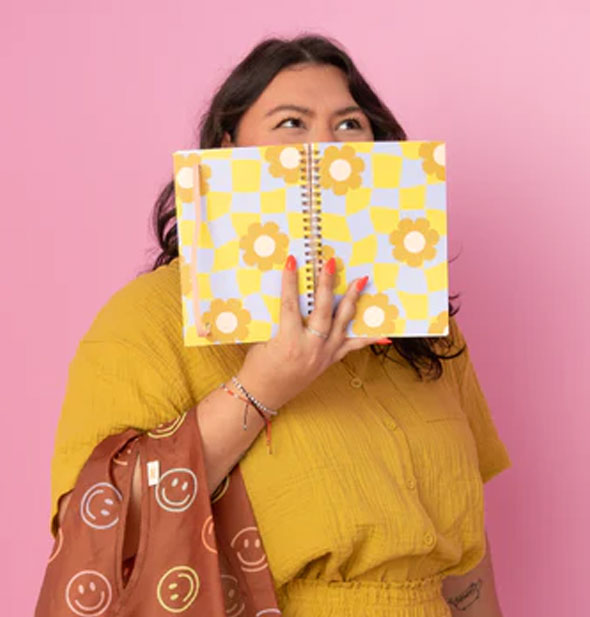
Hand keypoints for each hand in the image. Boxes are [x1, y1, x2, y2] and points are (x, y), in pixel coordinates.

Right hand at [237, 255, 387, 409]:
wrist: (263, 395)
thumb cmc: (258, 367)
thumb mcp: (263, 340)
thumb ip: (277, 319)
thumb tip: (289, 296)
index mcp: (289, 342)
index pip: (290, 305)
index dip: (291, 282)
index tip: (293, 262)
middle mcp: (311, 348)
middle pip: (322, 310)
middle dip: (327, 285)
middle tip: (330, 264)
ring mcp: (324, 355)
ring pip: (342, 324)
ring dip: (352, 300)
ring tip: (360, 281)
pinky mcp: (330, 360)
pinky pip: (352, 346)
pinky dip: (368, 338)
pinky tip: (383, 332)